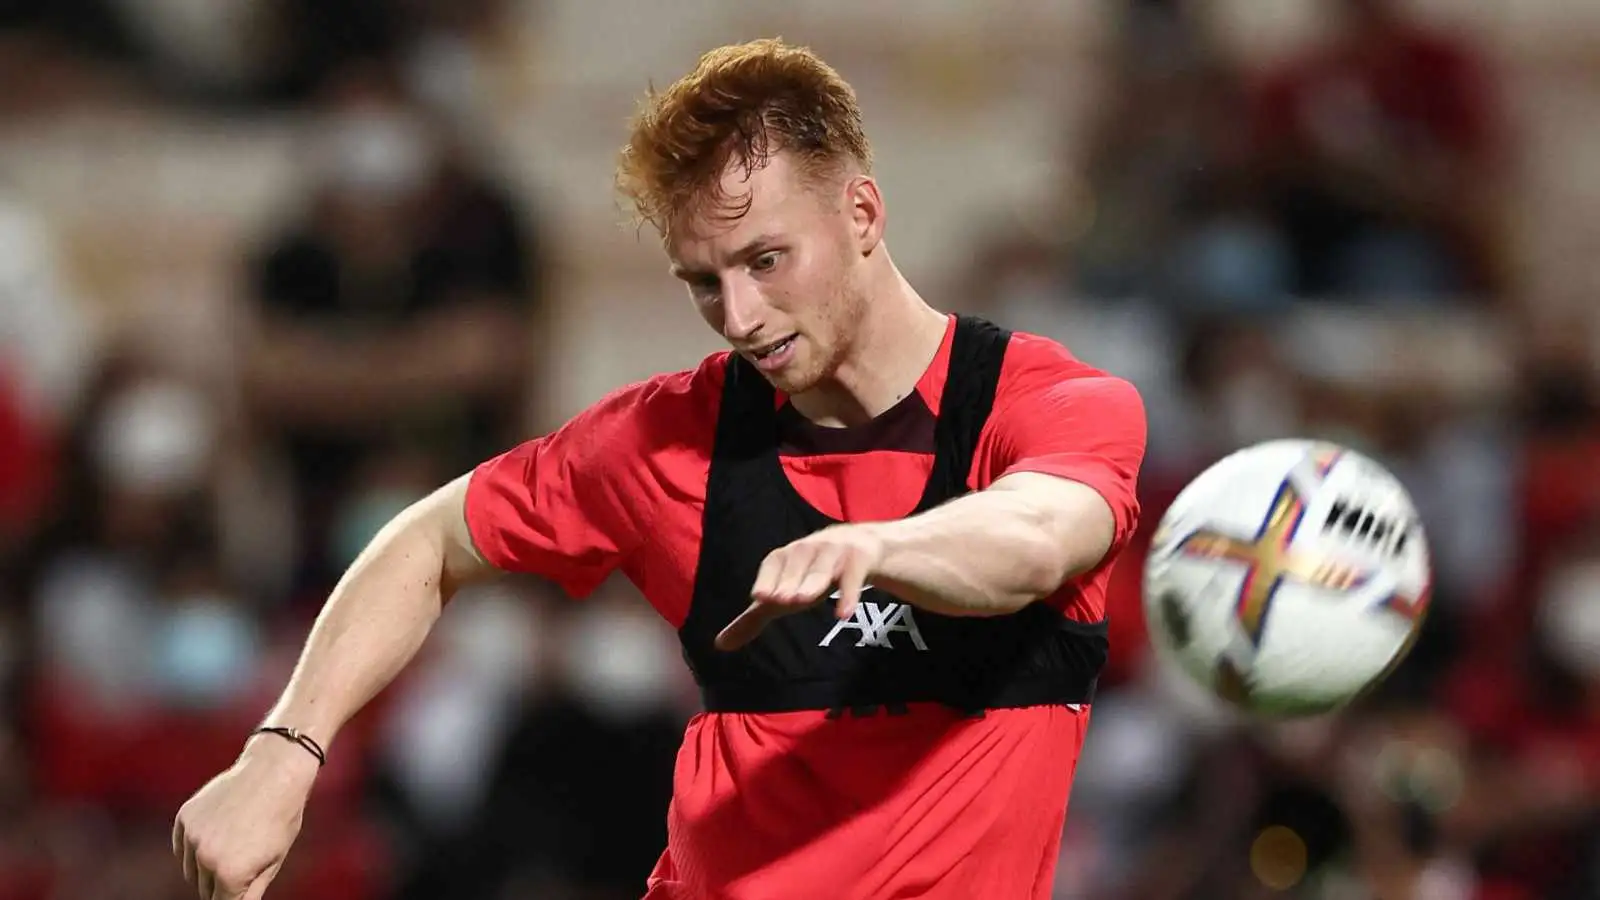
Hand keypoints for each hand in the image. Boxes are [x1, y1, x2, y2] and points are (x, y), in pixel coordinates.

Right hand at [172, 735, 318, 898]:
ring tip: (234, 844)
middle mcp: (205, 858)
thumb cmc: (281, 816)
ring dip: (206, 866)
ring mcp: (192, 837)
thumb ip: (252, 891)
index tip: (237, 889)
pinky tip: (218, 832)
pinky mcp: (185, 818)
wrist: (274, 771)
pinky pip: (182, 847)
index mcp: (230, 874)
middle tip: (243, 862)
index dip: (233, 897)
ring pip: (191, 870)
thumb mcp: (274, 860)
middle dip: (221, 884)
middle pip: (205, 889)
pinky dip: (194, 847)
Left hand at [715, 523, 886, 650]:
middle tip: (780, 601)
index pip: (775, 562)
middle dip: (789, 580)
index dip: (767, 579)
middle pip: (798, 563)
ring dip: (813, 580)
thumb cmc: (814, 574)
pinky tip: (843, 614)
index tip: (759, 597)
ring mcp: (837, 551)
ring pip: (824, 566)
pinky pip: (854, 575)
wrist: (865, 548)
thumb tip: (719, 645)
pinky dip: (849, 593)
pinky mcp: (861, 558)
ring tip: (803, 600)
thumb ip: (754, 619)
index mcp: (788, 555)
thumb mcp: (785, 594)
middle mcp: (810, 548)